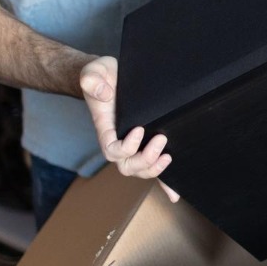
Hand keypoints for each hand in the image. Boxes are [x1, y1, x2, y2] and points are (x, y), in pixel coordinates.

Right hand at [78, 55, 179, 201]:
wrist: (109, 76)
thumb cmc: (101, 75)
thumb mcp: (93, 72)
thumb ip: (92, 80)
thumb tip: (103, 93)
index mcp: (105, 127)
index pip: (111, 149)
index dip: (125, 147)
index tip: (139, 129)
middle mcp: (118, 139)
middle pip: (126, 165)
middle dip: (144, 160)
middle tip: (160, 140)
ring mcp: (131, 142)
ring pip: (139, 170)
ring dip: (154, 169)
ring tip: (168, 155)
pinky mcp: (145, 141)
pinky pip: (151, 166)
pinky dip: (163, 183)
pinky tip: (173, 193)